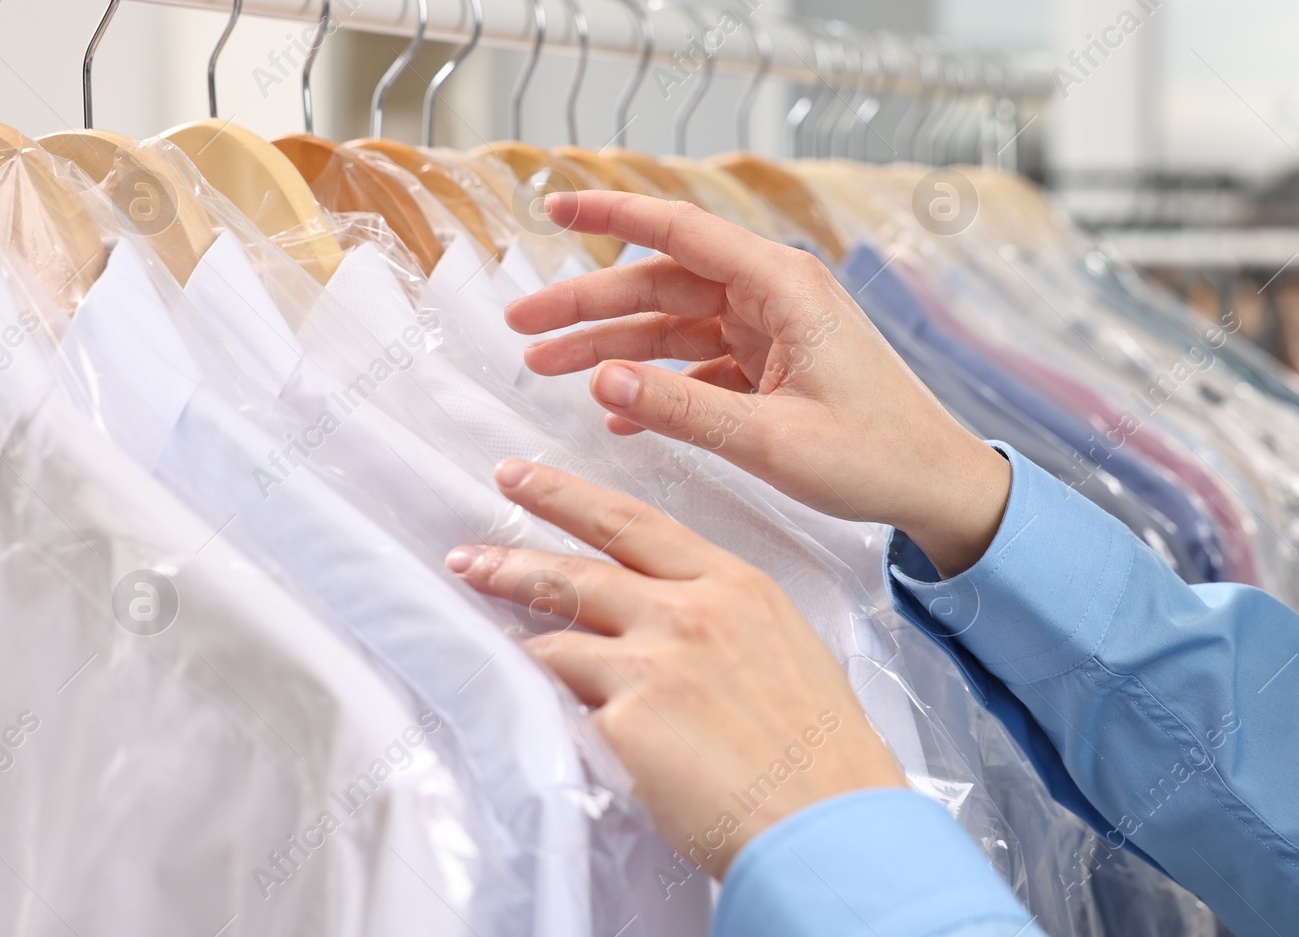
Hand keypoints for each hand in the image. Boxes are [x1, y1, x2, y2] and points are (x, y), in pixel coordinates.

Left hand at [446, 460, 906, 876]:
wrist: (831, 819)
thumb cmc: (821, 750)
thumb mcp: (784, 648)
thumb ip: (722, 620)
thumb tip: (667, 621)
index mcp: (737, 586)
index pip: (637, 524)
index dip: (569, 497)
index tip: (524, 478)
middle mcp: (691, 612)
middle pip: (583, 568)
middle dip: (514, 556)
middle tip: (467, 553)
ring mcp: (655, 663)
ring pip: (559, 632)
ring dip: (511, 626)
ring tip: (477, 622)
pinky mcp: (627, 720)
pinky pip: (566, 704)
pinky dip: (543, 702)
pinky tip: (524, 705)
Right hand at [505, 191, 1009, 575]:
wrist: (937, 486)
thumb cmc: (875, 455)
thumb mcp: (770, 439)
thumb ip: (682, 409)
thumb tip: (602, 383)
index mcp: (782, 286)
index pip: (679, 230)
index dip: (609, 214)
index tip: (550, 205)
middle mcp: (773, 296)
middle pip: (661, 282)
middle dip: (588, 305)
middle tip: (522, 327)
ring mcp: (772, 331)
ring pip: (672, 324)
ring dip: (613, 348)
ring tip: (545, 370)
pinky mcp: (772, 366)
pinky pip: (698, 364)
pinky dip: (657, 385)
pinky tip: (616, 413)